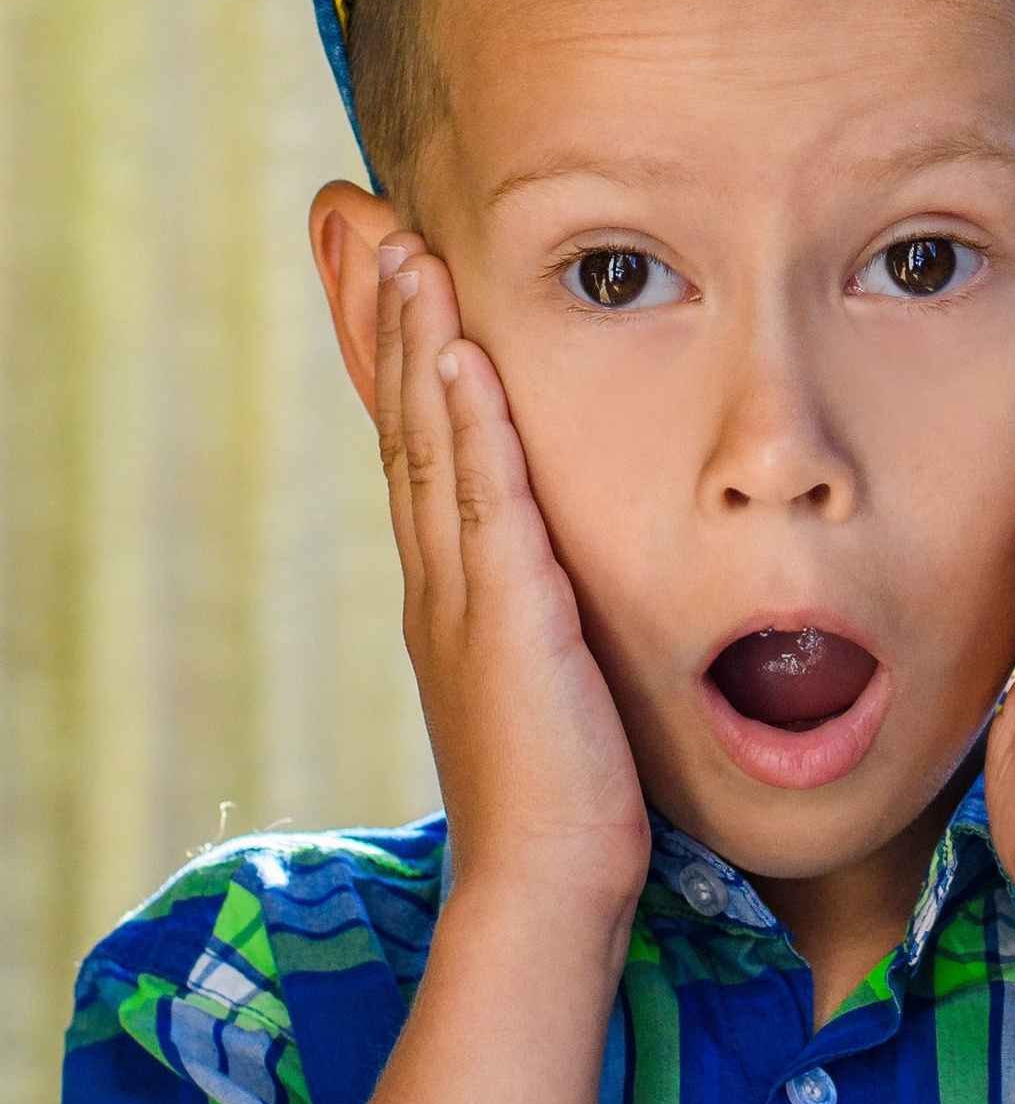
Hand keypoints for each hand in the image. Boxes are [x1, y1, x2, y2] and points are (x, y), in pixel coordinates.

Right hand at [372, 239, 649, 926]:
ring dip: (412, 337)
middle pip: (401, 419)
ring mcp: (464, 595)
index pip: (413, 442)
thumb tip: (559, 574)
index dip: (393, 349)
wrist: (549, 887)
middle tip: (359, 216)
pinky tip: (455, 352)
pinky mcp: (508, 615)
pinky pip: (483, 496)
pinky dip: (467, 419)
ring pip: (429, 440)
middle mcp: (439, 579)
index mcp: (448, 588)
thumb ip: (543, 611)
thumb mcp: (548, 673)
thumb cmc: (566, 794)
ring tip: (399, 243)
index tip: (382, 262)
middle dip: (380, 311)